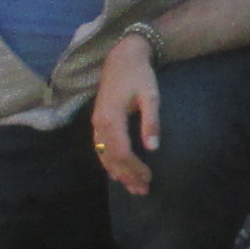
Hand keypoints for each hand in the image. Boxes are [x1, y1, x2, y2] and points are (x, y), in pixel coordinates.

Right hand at [91, 32, 161, 192]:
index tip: (149, 178)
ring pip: (103, 156)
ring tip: (132, 187)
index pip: (122, 153)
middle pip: (111, 159)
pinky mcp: (97, 122)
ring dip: (118, 173)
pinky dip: (108, 163)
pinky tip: (117, 172)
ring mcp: (96, 123)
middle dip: (127, 176)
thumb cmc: (139, 75)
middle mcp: (99, 124)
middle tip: (142, 191)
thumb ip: (151, 122)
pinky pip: (100, 148)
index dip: (135, 168)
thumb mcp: (151, 95)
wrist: (122, 58)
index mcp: (111, 119)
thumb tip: (153, 148)